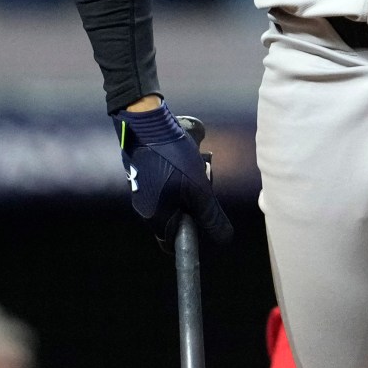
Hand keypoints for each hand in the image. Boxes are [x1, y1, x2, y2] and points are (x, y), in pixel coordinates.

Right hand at [118, 101, 231, 243]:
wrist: (146, 124)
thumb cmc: (172, 159)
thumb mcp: (199, 189)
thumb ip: (211, 216)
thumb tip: (225, 239)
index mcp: (155, 218)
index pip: (171, 243)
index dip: (189, 237)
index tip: (203, 223)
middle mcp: (145, 208)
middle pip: (176, 218)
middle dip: (194, 205)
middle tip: (204, 184)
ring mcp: (142, 191)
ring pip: (174, 198)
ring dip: (189, 185)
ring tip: (197, 164)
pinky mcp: (143, 175)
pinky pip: (167, 182)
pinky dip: (180, 173)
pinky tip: (187, 155)